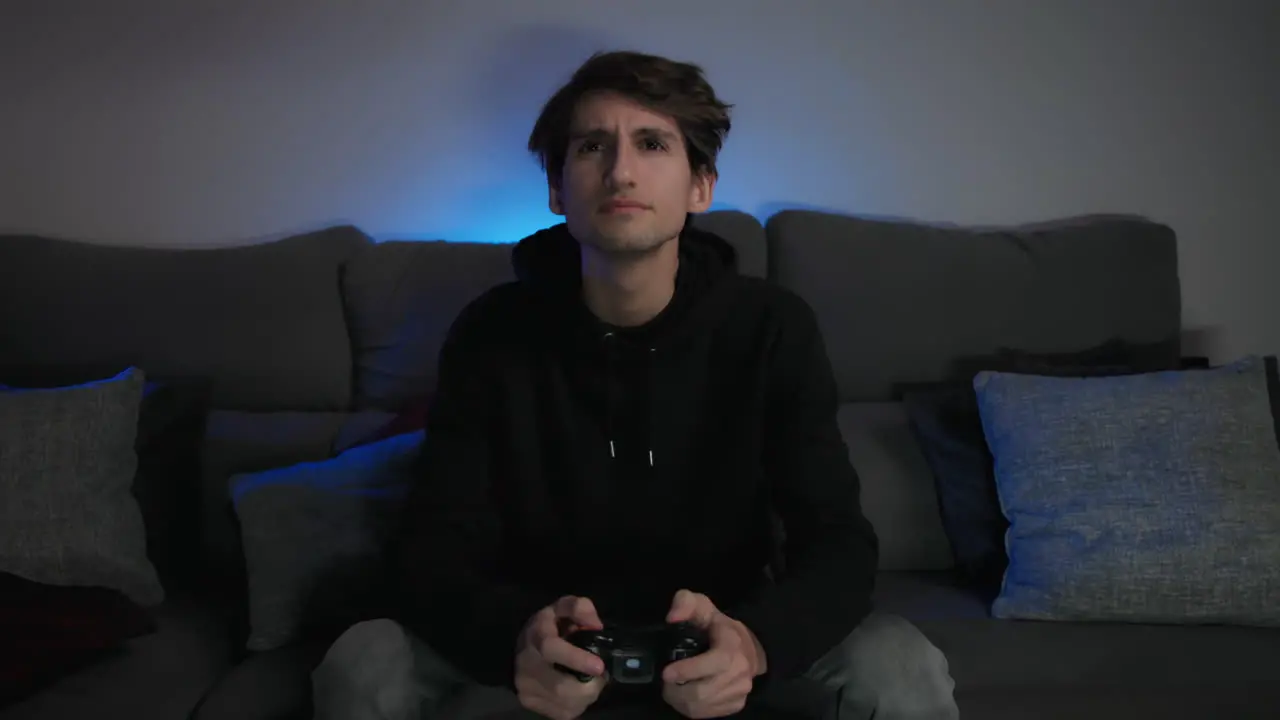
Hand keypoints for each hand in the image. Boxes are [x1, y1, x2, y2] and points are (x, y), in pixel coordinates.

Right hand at [514, 595, 608, 719]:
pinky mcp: (529, 703)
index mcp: (537, 637)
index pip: (552, 649)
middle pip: (561, 687)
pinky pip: (563, 712)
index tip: (599, 666)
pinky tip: (577, 693)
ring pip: (565, 704)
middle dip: (589, 686)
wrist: (520, 649)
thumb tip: (596, 625)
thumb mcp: (562, 609)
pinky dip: (578, 705)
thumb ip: (580, 609)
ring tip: (590, 682)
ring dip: (586, 696)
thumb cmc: (549, 627)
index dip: (576, 659)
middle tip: (600, 675)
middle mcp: (527, 665)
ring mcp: (526, 688)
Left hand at [660, 589, 766, 718]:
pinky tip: (686, 695)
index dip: (688, 671)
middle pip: (702, 692)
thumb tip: (672, 618)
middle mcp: (740, 671)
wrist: (748, 648)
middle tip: (665, 682)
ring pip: (702, 706)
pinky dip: (691, 708)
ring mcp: (740, 690)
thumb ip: (685, 603)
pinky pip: (706, 714)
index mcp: (732, 646)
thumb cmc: (718, 627)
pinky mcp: (736, 704)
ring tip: (673, 688)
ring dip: (680, 700)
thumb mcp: (702, 606)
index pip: (714, 663)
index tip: (667, 672)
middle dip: (676, 690)